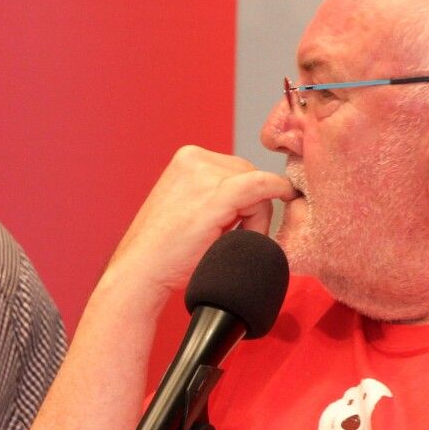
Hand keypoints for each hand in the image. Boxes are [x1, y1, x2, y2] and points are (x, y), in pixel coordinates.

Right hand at [106, 145, 295, 297]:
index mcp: (187, 159)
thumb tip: (255, 193)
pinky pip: (260, 186)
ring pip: (257, 184)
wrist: (141, 271)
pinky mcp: (216, 196)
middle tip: (240, 238)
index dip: (248, 196)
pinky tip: (287, 196)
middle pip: (248, 173)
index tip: (246, 221)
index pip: (235, 169)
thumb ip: (215, 193)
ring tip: (233, 242)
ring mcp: (204, 175)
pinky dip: (277, 190)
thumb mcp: (190, 207)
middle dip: (253, 204)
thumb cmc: (166, 250)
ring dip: (256, 215)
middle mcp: (194, 159)